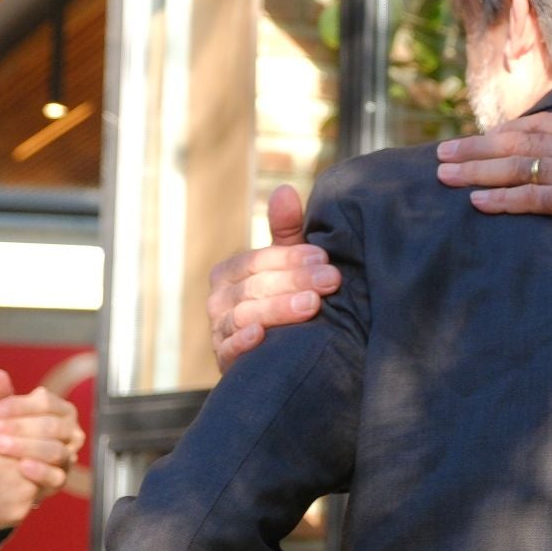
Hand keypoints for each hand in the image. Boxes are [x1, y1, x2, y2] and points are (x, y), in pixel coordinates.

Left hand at [0, 369, 82, 525]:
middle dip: (21, 427)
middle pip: (52, 426)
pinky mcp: (58, 481)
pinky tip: (21, 467)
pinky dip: (40, 471)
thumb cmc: (1, 437)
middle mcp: (70, 434)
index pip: (47, 403)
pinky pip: (56, 476)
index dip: (21, 405)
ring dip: (27, 447)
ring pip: (56, 451)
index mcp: (60, 412)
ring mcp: (66, 458)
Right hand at [206, 185, 337, 371]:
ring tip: (312, 305)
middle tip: (331, 280)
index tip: (325, 258)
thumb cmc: (289, 296)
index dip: (291, 258)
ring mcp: (220, 331)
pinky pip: (228, 350)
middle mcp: (219, 299)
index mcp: (231, 271)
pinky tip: (261, 335)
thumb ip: (287, 229)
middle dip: (295, 281)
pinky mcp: (226, 361)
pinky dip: (242, 342)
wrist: (285, 353)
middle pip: (254, 287)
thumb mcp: (290, 263)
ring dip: (278, 309)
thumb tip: (284, 189)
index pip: (258, 260)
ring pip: (244, 315)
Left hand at [436, 108, 551, 231]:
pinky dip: (499, 200)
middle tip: (441, 153)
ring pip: (509, 169)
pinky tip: (476, 202)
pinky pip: (528, 199)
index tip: (480, 137)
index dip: (501, 132)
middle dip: (472, 149)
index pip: (532, 126)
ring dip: (472, 172)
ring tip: (443, 175)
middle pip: (509, 144)